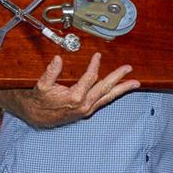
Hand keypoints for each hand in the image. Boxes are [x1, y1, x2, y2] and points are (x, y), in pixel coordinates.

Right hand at [0, 53, 139, 127]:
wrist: (37, 116)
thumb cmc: (40, 100)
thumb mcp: (42, 85)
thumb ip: (51, 72)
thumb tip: (58, 59)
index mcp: (75, 97)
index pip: (91, 77)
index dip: (95, 65)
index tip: (98, 55)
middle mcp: (84, 105)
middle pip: (106, 88)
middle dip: (118, 77)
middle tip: (128, 68)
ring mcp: (87, 109)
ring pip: (108, 97)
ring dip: (122, 89)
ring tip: (135, 83)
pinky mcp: (87, 111)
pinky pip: (104, 102)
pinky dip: (113, 95)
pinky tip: (120, 90)